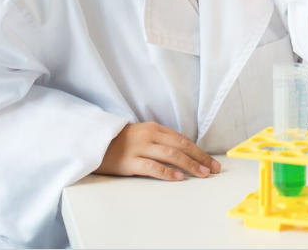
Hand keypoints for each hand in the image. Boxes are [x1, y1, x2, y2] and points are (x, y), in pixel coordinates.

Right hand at [95, 122, 220, 180]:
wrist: (93, 143)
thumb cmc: (121, 142)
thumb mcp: (143, 135)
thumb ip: (161, 141)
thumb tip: (184, 153)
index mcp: (155, 128)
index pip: (183, 140)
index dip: (199, 151)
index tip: (212, 162)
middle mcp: (150, 136)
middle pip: (181, 146)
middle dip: (200, 158)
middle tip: (214, 169)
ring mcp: (140, 148)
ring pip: (171, 155)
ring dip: (190, 165)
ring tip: (202, 174)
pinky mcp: (129, 162)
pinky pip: (152, 167)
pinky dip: (167, 172)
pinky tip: (179, 177)